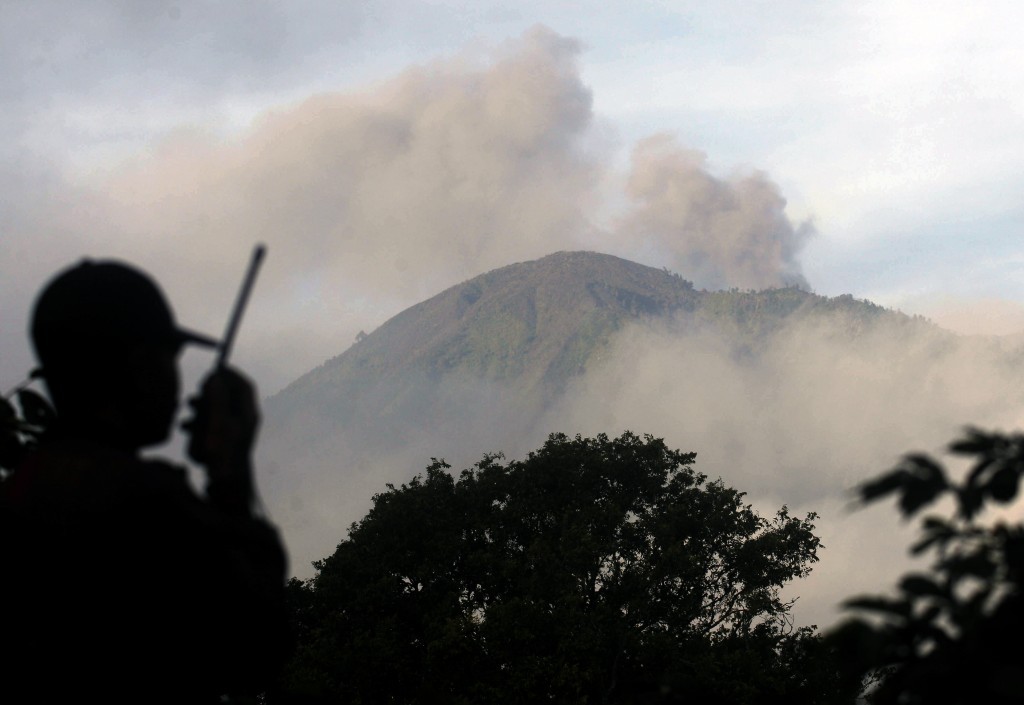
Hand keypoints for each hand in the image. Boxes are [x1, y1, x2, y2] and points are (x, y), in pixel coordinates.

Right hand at [183, 366, 259, 483]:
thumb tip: (215, 378)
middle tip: (198, 391)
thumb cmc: (225, 453)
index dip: (232, 375)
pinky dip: (200, 425)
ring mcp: (236, 434)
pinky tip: (186, 429)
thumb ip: (217, 399)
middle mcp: (245, 423)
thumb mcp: (219, 422)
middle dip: (213, 392)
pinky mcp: (225, 445)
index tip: (216, 369)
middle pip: (231, 398)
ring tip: (188, 410)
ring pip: (219, 412)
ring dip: (202, 409)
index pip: (245, 387)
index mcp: (249, 414)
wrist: (227, 487)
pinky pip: (213, 428)